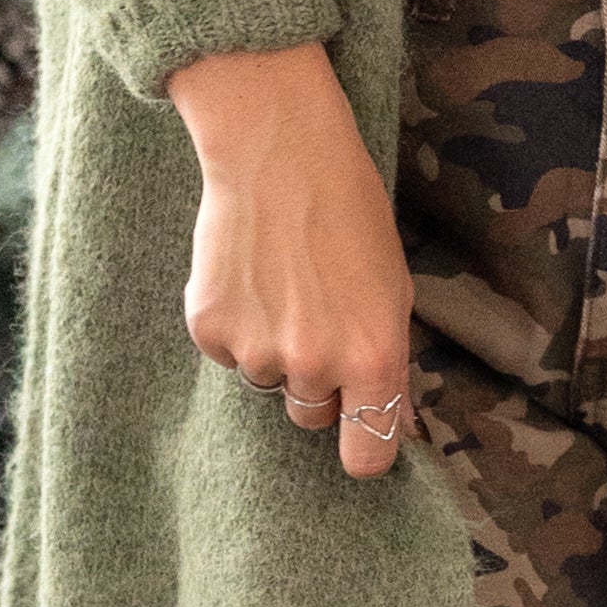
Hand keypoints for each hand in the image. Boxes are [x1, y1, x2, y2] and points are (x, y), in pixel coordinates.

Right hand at [165, 41, 416, 479]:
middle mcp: (314, 365)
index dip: (364, 445)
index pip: (367, 456)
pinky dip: (236, 325)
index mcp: (373, 357)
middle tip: (317, 313)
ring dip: (273, 348)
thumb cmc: (349, 212)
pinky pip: (227, 354)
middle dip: (317, 380)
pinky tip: (249, 274)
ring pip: (267, 382)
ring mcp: (256, 351)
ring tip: (282, 282)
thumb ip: (390, 362)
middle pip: (311, 416)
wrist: (277, 150)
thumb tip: (397, 426)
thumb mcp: (393, 288)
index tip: (360, 430)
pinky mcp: (209, 330)